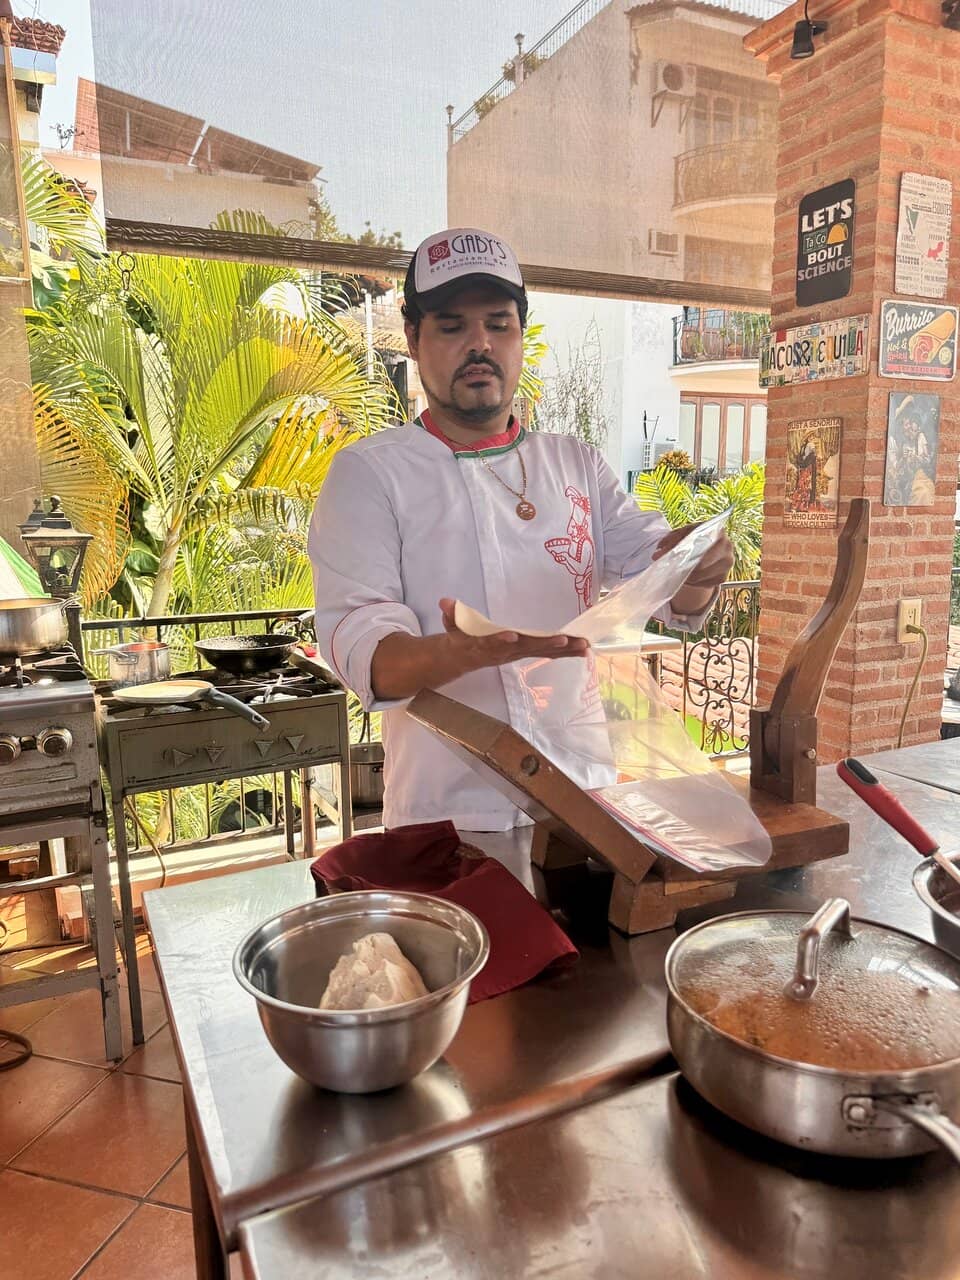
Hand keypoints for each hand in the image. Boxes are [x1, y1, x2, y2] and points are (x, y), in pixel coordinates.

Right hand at [438, 597, 588, 669]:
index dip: (501, 640)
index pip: (493, 642)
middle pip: (527, 648)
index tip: (512, 636)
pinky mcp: (527, 652)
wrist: (464, 658)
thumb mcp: (451, 626)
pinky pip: (549, 653)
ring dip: (565, 650)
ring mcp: (518, 654)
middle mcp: (506, 652)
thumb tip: (445, 601)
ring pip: (543, 651)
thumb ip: (451, 614)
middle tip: (566, 640)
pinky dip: (567, 652)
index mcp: (485, 645)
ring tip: (584, 646)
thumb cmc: (460, 638)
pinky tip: (585, 650)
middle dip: (547, 645)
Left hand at [653, 525, 733, 615]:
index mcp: (716, 530)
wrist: (712, 549)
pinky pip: (702, 583)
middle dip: (680, 565)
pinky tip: (685, 577)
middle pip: (699, 560)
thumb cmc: (696, 540)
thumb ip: (672, 540)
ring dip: (683, 575)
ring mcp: (727, 563)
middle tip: (664, 567)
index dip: (677, 546)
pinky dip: (691, 582)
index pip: (696, 539)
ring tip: (673, 572)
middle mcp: (726, 546)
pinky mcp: (723, 577)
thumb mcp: (684, 535)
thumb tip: (658, 554)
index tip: (661, 553)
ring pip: (699, 574)